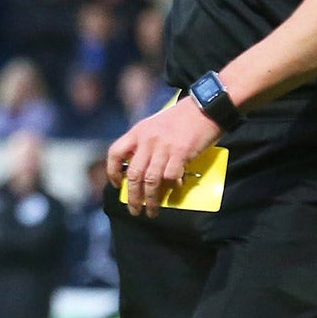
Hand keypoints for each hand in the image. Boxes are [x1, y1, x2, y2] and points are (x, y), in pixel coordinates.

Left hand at [108, 95, 222, 217]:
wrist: (204, 106)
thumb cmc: (181, 117)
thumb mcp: (154, 125)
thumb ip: (144, 143)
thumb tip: (140, 169)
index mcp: (137, 132)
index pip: (115, 153)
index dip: (112, 172)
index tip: (117, 185)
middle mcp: (147, 140)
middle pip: (133, 175)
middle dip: (132, 197)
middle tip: (135, 210)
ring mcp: (163, 147)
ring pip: (151, 181)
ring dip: (150, 200)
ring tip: (151, 211)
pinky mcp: (181, 153)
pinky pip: (171, 176)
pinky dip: (172, 186)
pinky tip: (174, 190)